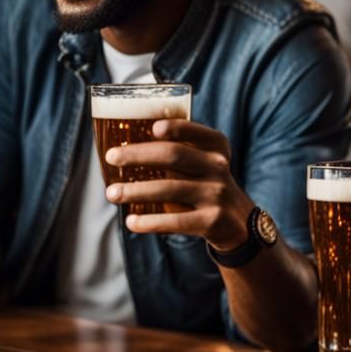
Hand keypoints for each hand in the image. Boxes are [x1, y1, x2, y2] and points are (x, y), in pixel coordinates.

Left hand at [102, 120, 253, 250]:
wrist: (238, 223)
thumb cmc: (206, 185)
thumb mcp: (204, 163)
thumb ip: (178, 152)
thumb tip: (123, 147)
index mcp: (216, 148)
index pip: (197, 132)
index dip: (177, 128)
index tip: (153, 128)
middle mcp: (218, 167)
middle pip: (175, 155)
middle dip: (139, 155)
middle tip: (111, 156)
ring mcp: (217, 194)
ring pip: (170, 189)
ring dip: (136, 190)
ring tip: (111, 193)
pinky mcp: (212, 221)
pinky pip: (176, 220)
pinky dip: (150, 222)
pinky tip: (131, 221)